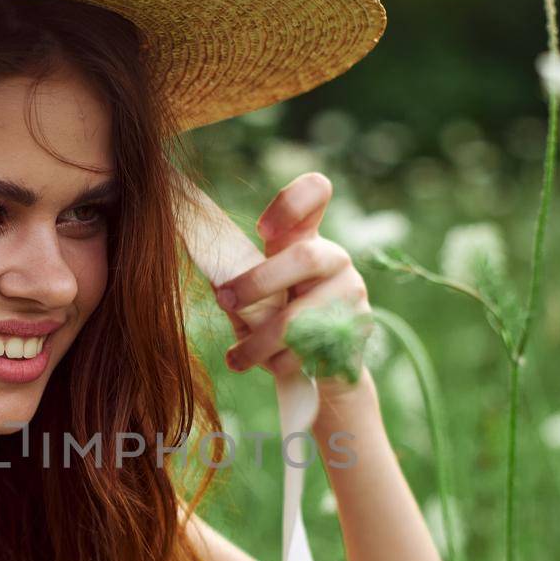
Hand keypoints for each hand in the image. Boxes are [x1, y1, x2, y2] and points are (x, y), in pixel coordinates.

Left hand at [213, 172, 371, 397]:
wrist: (324, 362)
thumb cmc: (279, 316)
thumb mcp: (258, 290)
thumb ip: (236, 273)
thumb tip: (203, 262)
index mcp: (305, 238)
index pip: (316, 193)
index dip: (292, 203)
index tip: (260, 229)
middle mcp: (334, 259)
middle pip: (305, 256)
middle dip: (258, 282)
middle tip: (224, 300)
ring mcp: (351, 294)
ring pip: (304, 315)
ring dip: (261, 340)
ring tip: (234, 358)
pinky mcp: (356, 333)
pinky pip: (312, 349)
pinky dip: (282, 362)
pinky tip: (267, 367)